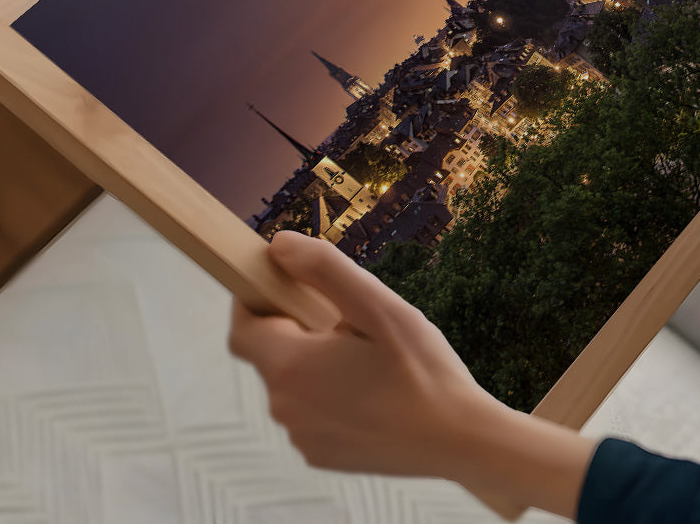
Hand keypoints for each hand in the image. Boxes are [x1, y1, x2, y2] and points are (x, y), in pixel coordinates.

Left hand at [229, 231, 594, 518]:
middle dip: (297, 328)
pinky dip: (328, 393)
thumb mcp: (378, 305)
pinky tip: (372, 388)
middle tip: (348, 317)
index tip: (284, 282)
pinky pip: (310, 412)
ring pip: (292, 383)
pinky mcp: (322, 455)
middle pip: (270, 353)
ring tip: (368, 353)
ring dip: (315, 361)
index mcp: (291, 367)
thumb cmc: (421, 370)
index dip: (254, 299)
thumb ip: (324, 270)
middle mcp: (285, 407)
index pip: (242, 326)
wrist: (457, 439)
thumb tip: (278, 244)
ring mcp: (303, 437)